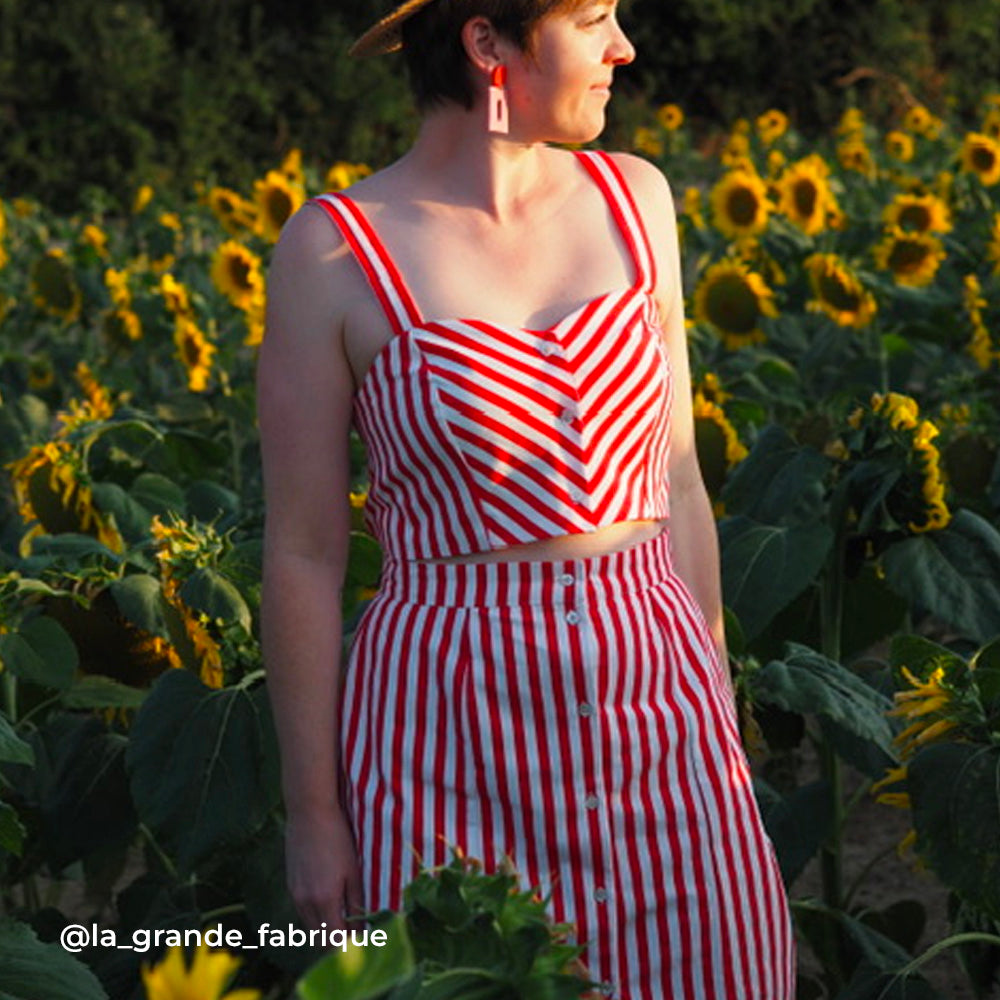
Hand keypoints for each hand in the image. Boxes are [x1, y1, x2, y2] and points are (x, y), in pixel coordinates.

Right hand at [284, 809, 364, 931]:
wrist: (310, 813)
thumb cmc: (338, 838)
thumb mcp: (353, 870)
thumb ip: (357, 901)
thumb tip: (362, 927)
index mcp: (324, 900)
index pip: (334, 940)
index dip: (349, 944)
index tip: (362, 940)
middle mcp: (305, 902)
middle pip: (319, 937)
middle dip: (336, 940)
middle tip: (354, 931)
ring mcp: (295, 893)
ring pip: (310, 925)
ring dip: (325, 928)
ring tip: (343, 916)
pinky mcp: (290, 884)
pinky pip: (302, 910)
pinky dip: (315, 914)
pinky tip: (328, 901)